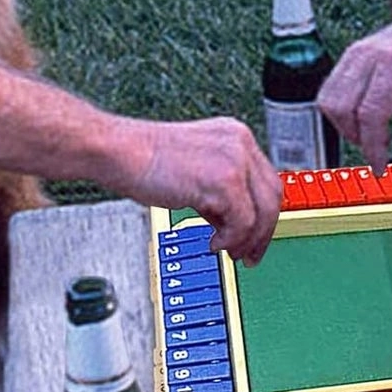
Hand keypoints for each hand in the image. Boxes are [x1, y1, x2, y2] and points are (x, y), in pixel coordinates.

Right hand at [133, 118, 280, 264]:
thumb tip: (231, 223)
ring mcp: (235, 160)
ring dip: (247, 240)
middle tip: (249, 254)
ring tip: (227, 250)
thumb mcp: (194, 172)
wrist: (119, 151)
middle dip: (263, 233)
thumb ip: (218, 192)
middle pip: (272, 196)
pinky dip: (231, 239)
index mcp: (235, 137)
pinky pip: (243, 222)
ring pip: (262, 212)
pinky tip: (213, 242)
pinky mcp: (224, 180)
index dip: (264, 214)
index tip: (256, 237)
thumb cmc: (144, 161)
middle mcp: (240, 144)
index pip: (266, 180)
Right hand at [318, 9, 391, 174]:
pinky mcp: (347, 56)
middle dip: (357, 139)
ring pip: (328, 101)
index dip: (373, 147)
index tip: (382, 168)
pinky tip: (363, 120)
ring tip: (371, 136)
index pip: (372, 113)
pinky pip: (328, 92)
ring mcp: (353, 53)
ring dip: (344, 128)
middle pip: (343, 108)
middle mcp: (369, 54)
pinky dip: (340, 114)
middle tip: (379, 152)